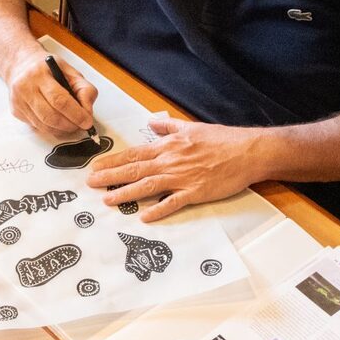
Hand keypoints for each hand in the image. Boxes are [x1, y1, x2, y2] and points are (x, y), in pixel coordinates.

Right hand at [0, 49, 98, 136]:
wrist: (21, 65)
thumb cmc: (47, 68)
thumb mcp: (70, 71)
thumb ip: (84, 89)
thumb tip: (87, 111)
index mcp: (39, 74)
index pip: (59, 100)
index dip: (76, 114)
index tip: (87, 121)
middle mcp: (25, 88)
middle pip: (50, 117)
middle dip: (70, 125)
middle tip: (80, 125)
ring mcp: (19, 101)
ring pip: (44, 126)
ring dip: (62, 129)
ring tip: (71, 124)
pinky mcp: (17, 112)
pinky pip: (37, 127)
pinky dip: (51, 128)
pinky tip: (57, 121)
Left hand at [86, 117, 265, 221]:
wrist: (248, 151)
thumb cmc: (222, 139)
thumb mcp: (192, 127)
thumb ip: (169, 128)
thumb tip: (152, 123)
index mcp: (169, 146)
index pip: (134, 153)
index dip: (112, 160)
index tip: (95, 166)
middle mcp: (171, 161)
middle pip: (135, 169)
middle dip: (110, 176)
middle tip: (90, 183)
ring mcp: (182, 178)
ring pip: (148, 186)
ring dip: (126, 193)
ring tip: (107, 200)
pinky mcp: (196, 192)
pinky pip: (173, 203)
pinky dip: (158, 210)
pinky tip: (144, 216)